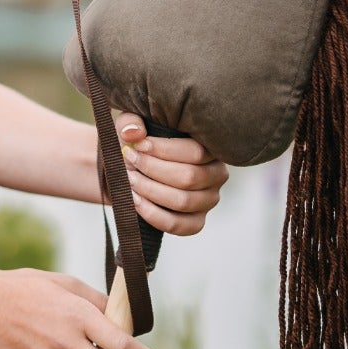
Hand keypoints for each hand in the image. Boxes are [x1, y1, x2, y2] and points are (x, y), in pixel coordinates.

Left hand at [114, 116, 227, 235]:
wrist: (133, 169)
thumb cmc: (139, 144)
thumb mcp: (132, 127)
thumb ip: (130, 123)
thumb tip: (135, 134)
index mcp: (210, 146)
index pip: (196, 152)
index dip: (165, 150)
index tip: (139, 146)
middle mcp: (217, 173)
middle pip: (190, 177)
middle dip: (153, 170)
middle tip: (130, 161)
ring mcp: (209, 200)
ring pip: (183, 201)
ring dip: (151, 190)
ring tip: (130, 179)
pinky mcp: (197, 222)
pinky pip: (180, 225)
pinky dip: (154, 215)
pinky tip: (135, 201)